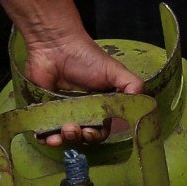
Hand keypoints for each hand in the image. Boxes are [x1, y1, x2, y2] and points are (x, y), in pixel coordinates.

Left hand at [23, 31, 145, 143]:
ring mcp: (60, 112)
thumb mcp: (115, 70)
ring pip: (62, 136)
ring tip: (62, 131)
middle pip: (81, 136)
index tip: (91, 132)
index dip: (96, 135)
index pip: (101, 130)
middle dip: (79, 138)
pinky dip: (45, 138)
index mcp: (99, 107)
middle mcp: (81, 112)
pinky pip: (43, 132)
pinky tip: (47, 137)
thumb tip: (144, 105)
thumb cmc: (88, 58)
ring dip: (63, 140)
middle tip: (75, 130)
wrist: (56, 45)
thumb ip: (132, 85)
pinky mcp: (42, 110)